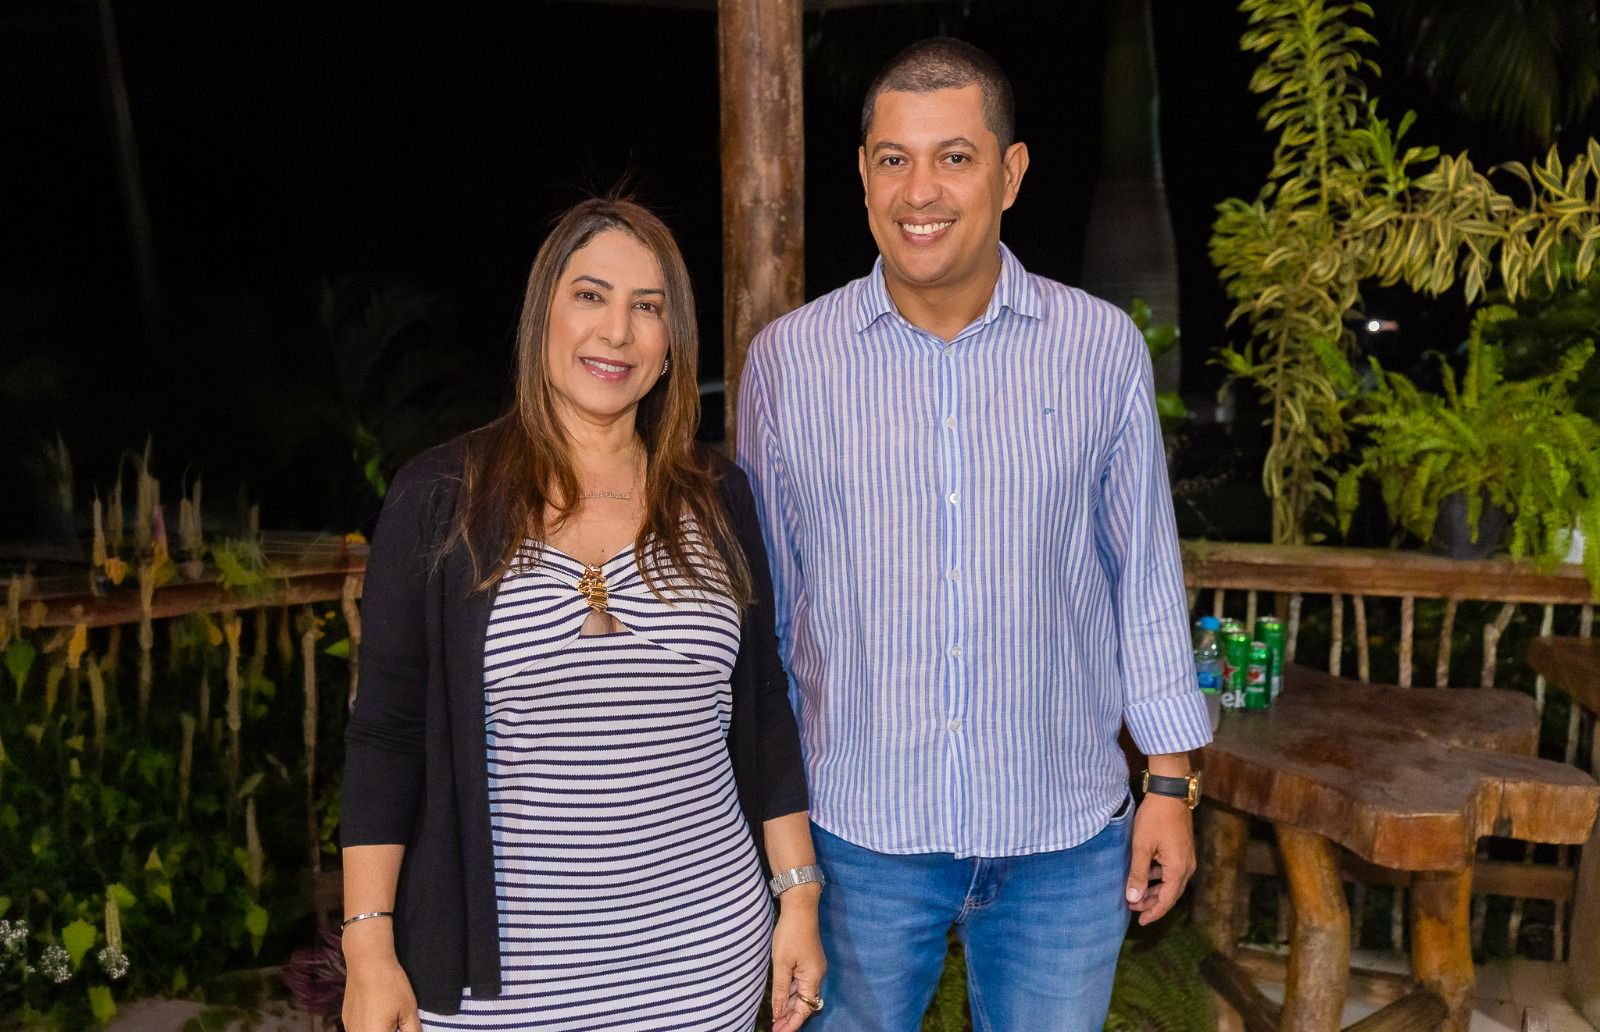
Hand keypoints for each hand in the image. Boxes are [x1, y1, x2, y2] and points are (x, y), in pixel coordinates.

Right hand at [341, 935, 420, 1031]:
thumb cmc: (389, 984)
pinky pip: (358, 1029)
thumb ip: (412, 1031)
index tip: (402, 1023)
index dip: (399, 1031)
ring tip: (387, 1014)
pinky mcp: (346, 1019)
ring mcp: (350, 1027)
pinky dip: (369, 1026)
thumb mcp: (408, 1010)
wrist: (368, 961)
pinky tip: (377, 1012)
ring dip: (379, 1029)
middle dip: (390, 1030)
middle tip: (397, 1019)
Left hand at [769, 890, 825, 1031]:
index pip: (804, 1009)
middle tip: (774, 1028)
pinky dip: (790, 993)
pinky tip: (780, 999)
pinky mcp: (808, 962)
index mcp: (813, 978)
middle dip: (790, 1017)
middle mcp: (816, 976)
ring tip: (775, 1018)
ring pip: (801, 994)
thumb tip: (779, 1012)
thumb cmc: (791, 934)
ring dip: (789, 1006)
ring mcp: (813, 969)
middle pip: (804, 1003)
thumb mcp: (781, 964)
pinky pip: (800, 983)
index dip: (792, 1024)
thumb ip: (780, 990)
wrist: (800, 908)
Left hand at [1124, 793, 1195, 925]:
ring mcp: (1186, 858)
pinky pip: (1172, 871)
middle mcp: (1187, 867)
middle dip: (1153, 903)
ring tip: (1137, 895)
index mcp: (1178, 869)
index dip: (1153, 912)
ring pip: (1171, 883)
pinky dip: (1159, 878)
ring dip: (1155, 890)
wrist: (1170, 792)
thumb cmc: (1155, 818)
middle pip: (1171, 894)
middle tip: (1133, 909)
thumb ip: (1138, 874)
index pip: (1167, 900)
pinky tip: (1145, 875)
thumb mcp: (1142, 847)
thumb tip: (1133, 899)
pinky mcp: (1182, 850)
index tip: (1140, 921)